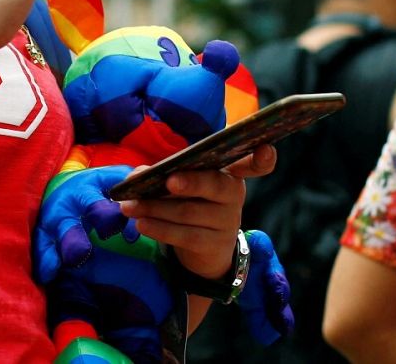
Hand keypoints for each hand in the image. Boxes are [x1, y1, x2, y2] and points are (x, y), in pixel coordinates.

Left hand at [115, 145, 276, 279]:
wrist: (203, 246)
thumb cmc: (190, 200)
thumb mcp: (180, 182)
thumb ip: (161, 172)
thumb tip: (137, 175)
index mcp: (228, 171)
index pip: (253, 163)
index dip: (262, 158)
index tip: (265, 148)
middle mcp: (233, 194)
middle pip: (215, 185)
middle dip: (190, 182)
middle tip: (167, 181)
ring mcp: (227, 221)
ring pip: (190, 212)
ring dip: (156, 208)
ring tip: (130, 206)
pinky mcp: (215, 244)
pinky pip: (185, 236)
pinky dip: (160, 229)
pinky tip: (141, 224)